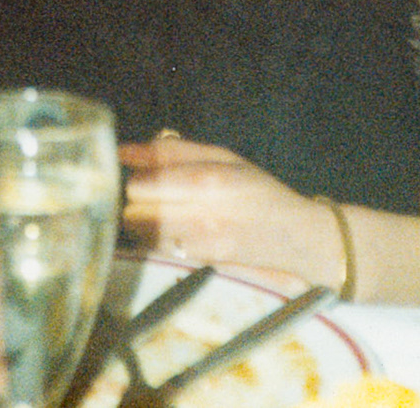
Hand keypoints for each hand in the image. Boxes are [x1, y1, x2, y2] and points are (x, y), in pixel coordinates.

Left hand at [119, 134, 339, 285]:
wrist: (295, 237)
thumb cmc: (257, 190)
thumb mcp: (222, 157)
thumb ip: (169, 152)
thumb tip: (123, 151)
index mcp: (209, 182)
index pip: (143, 186)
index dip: (138, 180)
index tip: (146, 177)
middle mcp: (203, 218)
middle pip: (135, 212)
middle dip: (138, 202)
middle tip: (156, 196)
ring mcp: (200, 248)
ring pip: (142, 235)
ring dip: (145, 224)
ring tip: (168, 215)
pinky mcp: (199, 268)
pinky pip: (157, 252)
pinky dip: (158, 242)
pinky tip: (177, 235)